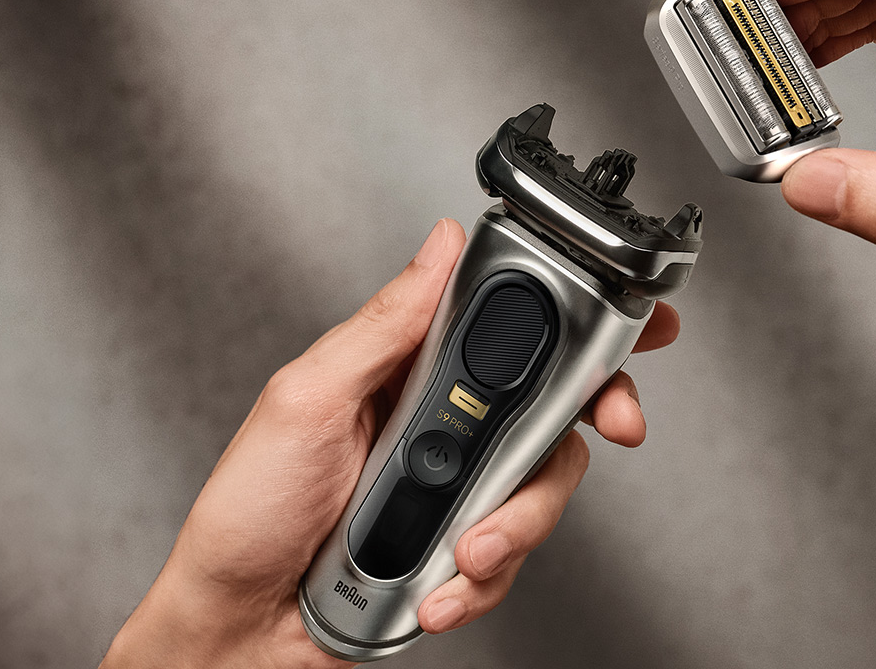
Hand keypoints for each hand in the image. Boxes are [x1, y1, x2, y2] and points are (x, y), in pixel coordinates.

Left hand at [101, 219, 679, 667]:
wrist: (237, 629)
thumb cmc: (247, 514)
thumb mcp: (306, 399)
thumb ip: (384, 325)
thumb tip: (441, 246)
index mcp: (409, 372)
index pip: (510, 328)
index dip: (582, 320)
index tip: (638, 323)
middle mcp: (443, 426)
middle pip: (554, 405)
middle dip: (594, 418)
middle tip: (618, 426)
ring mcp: (457, 490)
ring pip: (544, 488)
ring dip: (516, 524)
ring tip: (463, 550)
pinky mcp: (460, 551)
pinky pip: (510, 560)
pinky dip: (480, 583)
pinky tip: (436, 591)